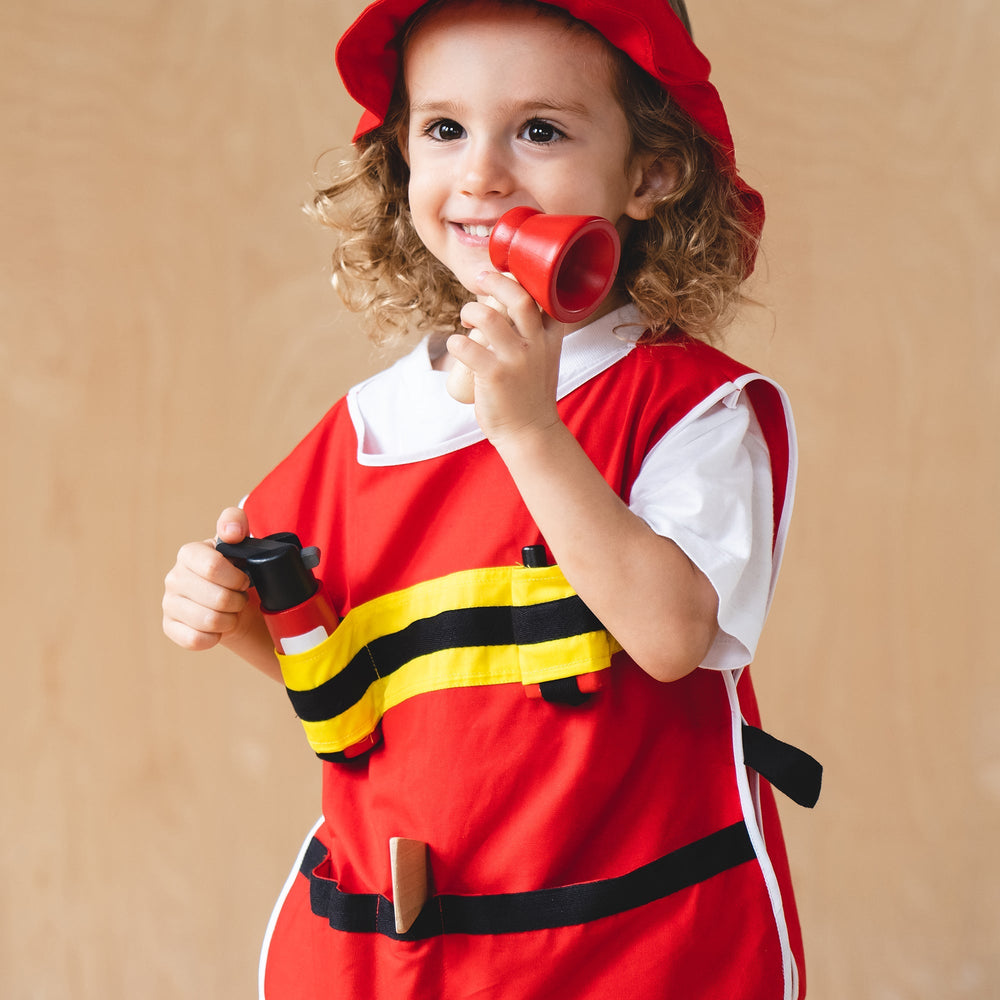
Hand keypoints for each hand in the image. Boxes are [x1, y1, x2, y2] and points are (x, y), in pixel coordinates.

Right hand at [162, 507, 259, 651]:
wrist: (236, 602)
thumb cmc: (239, 570)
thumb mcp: (242, 544)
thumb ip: (236, 524)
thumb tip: (231, 531)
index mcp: (189, 553)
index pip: (213, 567)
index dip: (236, 577)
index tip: (244, 580)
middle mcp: (174, 577)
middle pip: (217, 598)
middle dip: (237, 600)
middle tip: (240, 597)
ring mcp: (169, 603)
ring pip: (209, 621)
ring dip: (230, 619)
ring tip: (231, 611)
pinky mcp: (169, 627)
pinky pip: (195, 640)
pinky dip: (215, 636)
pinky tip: (219, 627)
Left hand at [446, 271, 563, 445]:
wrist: (530, 432)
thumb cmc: (530, 393)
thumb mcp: (544, 359)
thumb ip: (536, 334)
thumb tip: (510, 306)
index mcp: (550, 338)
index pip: (544, 297)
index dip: (525, 279)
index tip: (507, 274)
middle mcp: (536, 345)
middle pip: (519, 297)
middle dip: (495, 281)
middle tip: (480, 280)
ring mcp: (515, 360)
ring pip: (487, 317)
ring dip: (469, 311)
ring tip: (465, 318)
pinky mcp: (493, 375)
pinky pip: (466, 346)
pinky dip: (454, 342)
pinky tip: (455, 346)